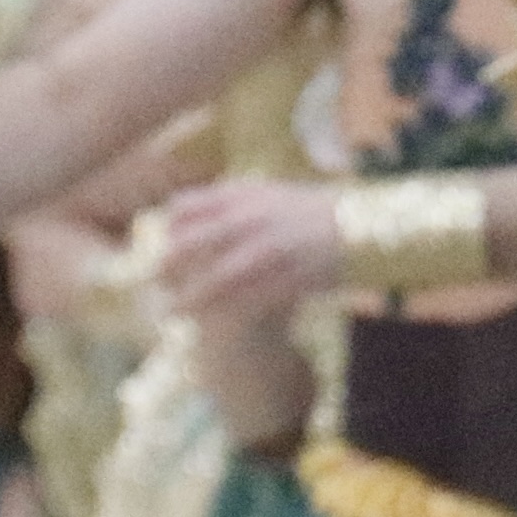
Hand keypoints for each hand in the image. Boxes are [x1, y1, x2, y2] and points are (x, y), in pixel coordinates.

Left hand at [158, 180, 344, 324]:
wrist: (361, 225)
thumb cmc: (313, 210)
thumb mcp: (268, 193)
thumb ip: (231, 200)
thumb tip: (183, 208)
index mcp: (244, 195)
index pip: (186, 208)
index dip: (168, 229)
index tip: (161, 245)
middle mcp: (253, 219)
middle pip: (194, 243)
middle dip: (168, 266)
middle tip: (154, 282)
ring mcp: (271, 248)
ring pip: (218, 277)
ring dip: (191, 297)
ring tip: (171, 313)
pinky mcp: (288, 276)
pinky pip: (249, 298)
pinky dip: (226, 312)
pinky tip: (213, 324)